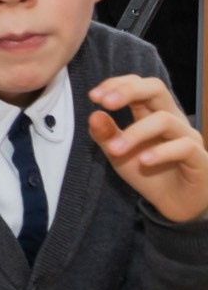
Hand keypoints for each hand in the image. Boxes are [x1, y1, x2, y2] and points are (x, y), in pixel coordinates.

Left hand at [87, 75, 207, 223]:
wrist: (174, 205)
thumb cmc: (148, 173)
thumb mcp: (119, 154)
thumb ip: (106, 135)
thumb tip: (94, 114)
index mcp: (152, 113)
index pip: (138, 84)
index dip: (116, 84)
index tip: (93, 97)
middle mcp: (172, 119)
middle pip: (156, 88)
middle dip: (128, 90)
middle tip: (104, 102)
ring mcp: (188, 136)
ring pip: (165, 119)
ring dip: (135, 133)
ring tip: (115, 150)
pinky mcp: (200, 158)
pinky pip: (183, 146)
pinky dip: (161, 152)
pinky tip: (143, 161)